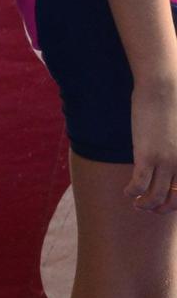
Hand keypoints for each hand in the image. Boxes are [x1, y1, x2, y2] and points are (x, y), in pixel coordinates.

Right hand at [127, 80, 176, 212]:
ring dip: (146, 205)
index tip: (166, 203)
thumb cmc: (174, 104)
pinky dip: (132, 192)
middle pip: (175, 199)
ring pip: (156, 196)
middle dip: (162, 208)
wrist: (163, 88)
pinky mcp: (147, 155)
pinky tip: (126, 192)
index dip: (176, 203)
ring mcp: (166, 162)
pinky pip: (139, 183)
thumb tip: (170, 155)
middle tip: (150, 208)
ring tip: (136, 204)